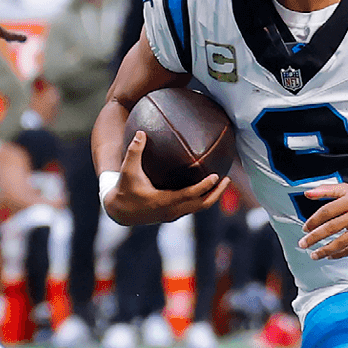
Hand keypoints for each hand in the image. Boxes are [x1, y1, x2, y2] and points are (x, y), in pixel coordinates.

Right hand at [101, 131, 228, 224]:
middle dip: (216, 193)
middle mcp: (171, 211)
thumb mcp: (127, 170)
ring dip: (212, 196)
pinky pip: (193, 206)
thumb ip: (134, 151)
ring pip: (199, 207)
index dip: (203, 187)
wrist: (120, 211)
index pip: (188, 196)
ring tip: (223, 181)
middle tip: (227, 179)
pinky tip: (208, 185)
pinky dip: (203, 197)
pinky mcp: (173, 214)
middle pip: (201, 205)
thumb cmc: (125, 189)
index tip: (215, 176)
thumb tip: (141, 132)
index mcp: (163, 202)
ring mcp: (173, 214)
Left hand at [297, 183, 347, 259]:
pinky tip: (331, 256)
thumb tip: (308, 193)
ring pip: (341, 242)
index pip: (327, 211)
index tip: (305, 228)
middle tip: (303, 244)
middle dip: (314, 238)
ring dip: (325, 250)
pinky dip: (340, 254)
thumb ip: (327, 190)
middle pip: (331, 228)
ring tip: (314, 254)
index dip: (313, 221)